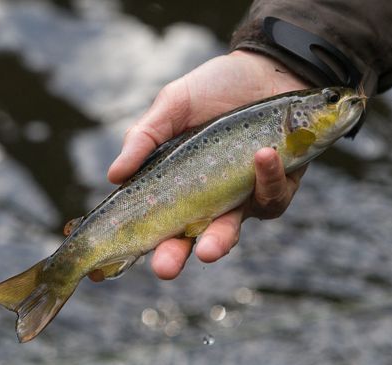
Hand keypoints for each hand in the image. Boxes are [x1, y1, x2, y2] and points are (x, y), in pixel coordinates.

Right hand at [107, 50, 308, 279]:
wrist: (264, 69)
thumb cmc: (213, 89)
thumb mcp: (172, 107)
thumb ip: (144, 139)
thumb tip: (113, 177)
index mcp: (181, 187)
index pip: (161, 224)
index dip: (146, 245)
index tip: (117, 266)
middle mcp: (212, 200)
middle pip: (194, 239)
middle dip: (178, 256)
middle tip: (165, 267)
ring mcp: (245, 197)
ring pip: (234, 229)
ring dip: (221, 238)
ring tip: (208, 245)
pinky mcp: (279, 187)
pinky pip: (272, 196)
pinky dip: (267, 177)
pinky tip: (261, 154)